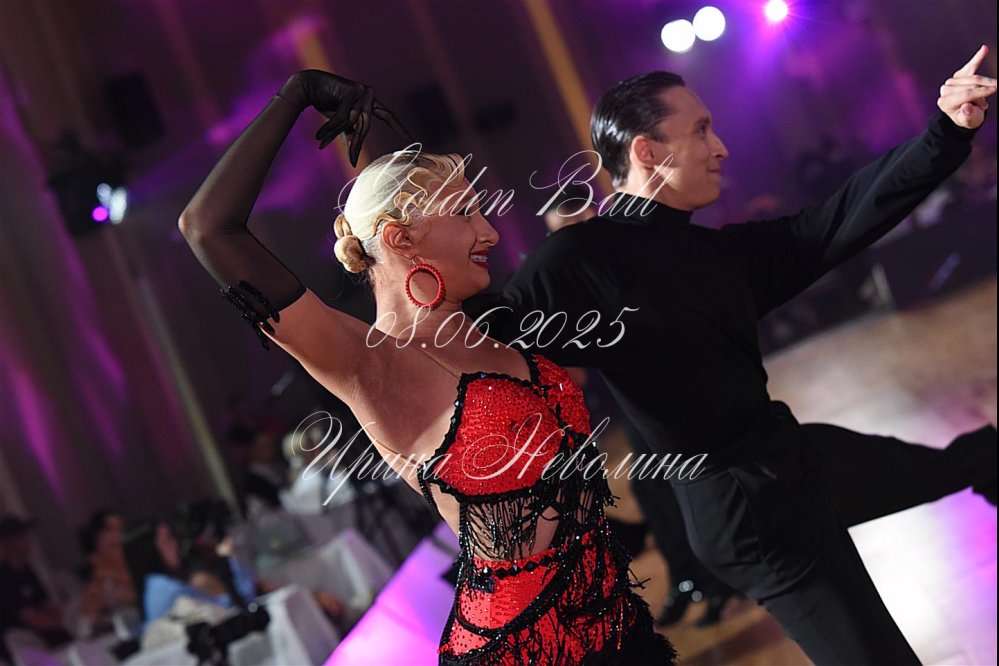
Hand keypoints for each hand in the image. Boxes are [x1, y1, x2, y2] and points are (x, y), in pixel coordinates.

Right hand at [281, 70, 410, 165]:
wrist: (309, 87)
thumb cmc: (326, 104)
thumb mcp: (342, 125)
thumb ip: (351, 137)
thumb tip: (354, 162)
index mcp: (371, 103)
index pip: (388, 117)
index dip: (400, 129)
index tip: (413, 141)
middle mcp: (370, 95)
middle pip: (365, 126)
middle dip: (354, 141)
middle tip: (349, 158)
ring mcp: (363, 91)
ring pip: (352, 122)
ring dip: (334, 132)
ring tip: (320, 139)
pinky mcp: (353, 90)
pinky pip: (344, 117)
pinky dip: (330, 127)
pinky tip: (319, 135)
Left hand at [938, 45, 995, 129]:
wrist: (966, 114)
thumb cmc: (969, 118)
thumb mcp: (969, 120)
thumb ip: (967, 115)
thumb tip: (966, 107)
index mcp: (944, 102)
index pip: (966, 94)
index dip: (981, 92)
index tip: (995, 89)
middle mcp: (945, 90)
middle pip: (970, 86)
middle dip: (984, 92)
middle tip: (987, 104)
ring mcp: (951, 81)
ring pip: (973, 78)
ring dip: (985, 84)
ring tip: (990, 93)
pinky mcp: (959, 75)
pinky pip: (971, 66)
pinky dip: (978, 57)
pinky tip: (985, 49)